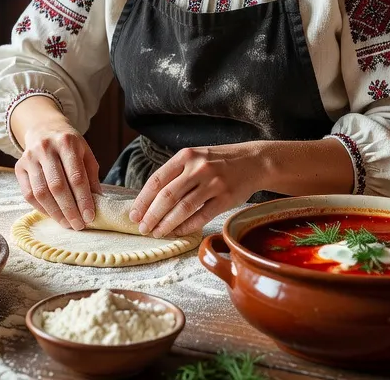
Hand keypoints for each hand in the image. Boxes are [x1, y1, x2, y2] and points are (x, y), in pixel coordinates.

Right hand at [11, 102, 100, 230]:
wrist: (43, 129)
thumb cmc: (69, 145)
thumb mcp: (85, 153)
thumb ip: (91, 176)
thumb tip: (97, 202)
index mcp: (67, 143)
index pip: (76, 176)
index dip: (83, 199)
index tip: (90, 216)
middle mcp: (46, 148)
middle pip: (57, 186)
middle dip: (69, 209)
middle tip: (78, 225)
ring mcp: (30, 158)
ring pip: (41, 192)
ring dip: (55, 212)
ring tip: (66, 223)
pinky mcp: (19, 167)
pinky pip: (28, 193)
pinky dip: (41, 208)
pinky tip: (52, 214)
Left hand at [130, 143, 262, 237]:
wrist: (254, 161)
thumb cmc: (219, 162)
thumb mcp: (196, 158)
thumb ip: (176, 174)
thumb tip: (150, 200)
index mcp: (186, 156)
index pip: (157, 180)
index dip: (143, 200)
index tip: (134, 214)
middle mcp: (198, 168)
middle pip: (167, 196)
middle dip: (151, 215)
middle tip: (142, 228)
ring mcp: (213, 183)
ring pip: (183, 208)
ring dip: (166, 224)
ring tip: (156, 233)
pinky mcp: (226, 198)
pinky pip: (201, 216)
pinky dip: (187, 226)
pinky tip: (177, 232)